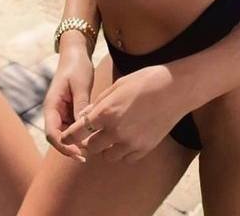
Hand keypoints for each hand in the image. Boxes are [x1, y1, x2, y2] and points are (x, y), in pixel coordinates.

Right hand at [43, 46, 93, 160]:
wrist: (76, 54)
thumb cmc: (76, 67)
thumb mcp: (80, 86)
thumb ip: (80, 106)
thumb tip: (83, 129)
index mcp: (51, 105)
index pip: (52, 134)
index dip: (64, 146)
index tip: (79, 154)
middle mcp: (54, 111)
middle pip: (57, 137)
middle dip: (70, 148)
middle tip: (87, 156)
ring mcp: (61, 112)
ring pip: (66, 134)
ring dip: (76, 142)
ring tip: (93, 148)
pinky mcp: (70, 111)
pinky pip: (73, 127)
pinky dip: (81, 133)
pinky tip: (94, 136)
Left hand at [60, 64, 190, 163]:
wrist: (174, 89)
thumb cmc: (144, 81)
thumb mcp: (116, 86)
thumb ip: (98, 104)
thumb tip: (83, 116)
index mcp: (106, 113)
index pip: (79, 131)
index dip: (69, 136)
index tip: (65, 138)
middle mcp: (116, 131)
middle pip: (92, 147)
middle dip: (88, 141)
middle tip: (90, 134)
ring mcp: (132, 143)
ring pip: (108, 156)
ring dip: (104, 148)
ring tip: (109, 135)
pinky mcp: (145, 149)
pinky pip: (126, 158)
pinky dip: (121, 152)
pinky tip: (124, 139)